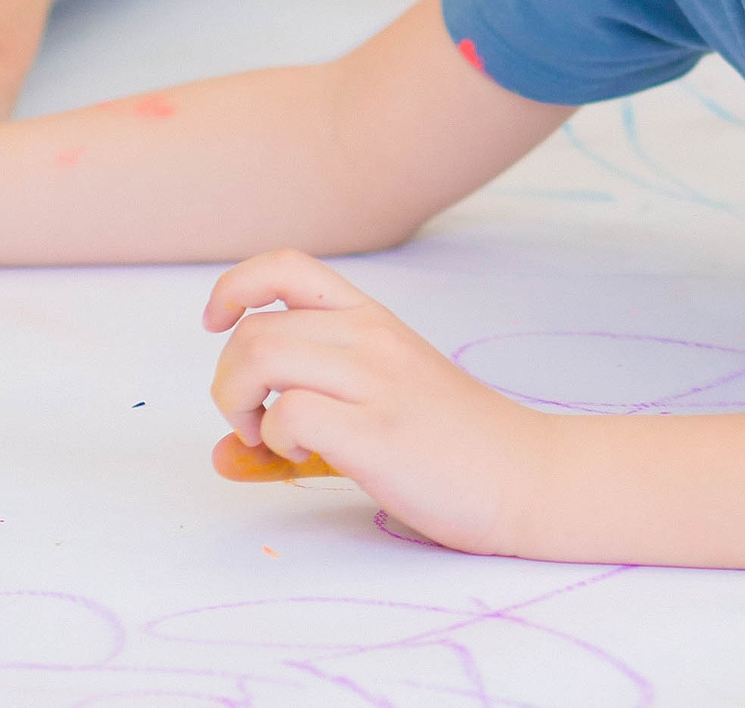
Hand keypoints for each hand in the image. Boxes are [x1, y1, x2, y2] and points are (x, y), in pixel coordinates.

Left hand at [205, 249, 553, 554]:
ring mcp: (375, 381)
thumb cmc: (453, 446)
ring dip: (240, 405)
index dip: (233, 288)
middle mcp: (371, 338)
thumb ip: (298, 427)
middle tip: (251, 424)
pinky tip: (306, 457)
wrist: (528, 476)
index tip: (216, 326)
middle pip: (252, 328)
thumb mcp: (377, 411)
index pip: (286, 267)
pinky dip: (275, 440)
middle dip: (227, 381)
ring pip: (260, 355)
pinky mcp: (377, 430)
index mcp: (373, 320)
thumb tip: (224, 456)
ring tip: (271, 440)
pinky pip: (287, 413)